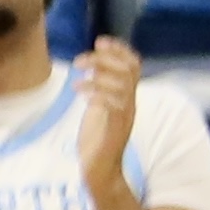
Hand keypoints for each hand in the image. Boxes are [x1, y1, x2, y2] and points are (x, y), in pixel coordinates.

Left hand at [74, 35, 145, 206]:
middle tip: (79, 62)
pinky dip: (99, 94)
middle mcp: (129, 103)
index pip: (133, 65)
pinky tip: (81, 93)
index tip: (100, 41)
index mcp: (125, 95)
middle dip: (105, 60)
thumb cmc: (95, 138)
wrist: (100, 169)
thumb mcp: (95, 105)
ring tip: (77, 79)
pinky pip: (116, 105)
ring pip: (124, 86)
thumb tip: (89, 64)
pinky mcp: (117, 129)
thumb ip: (96, 86)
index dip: (120, 50)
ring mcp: (125, 116)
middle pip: (129, 71)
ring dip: (99, 76)